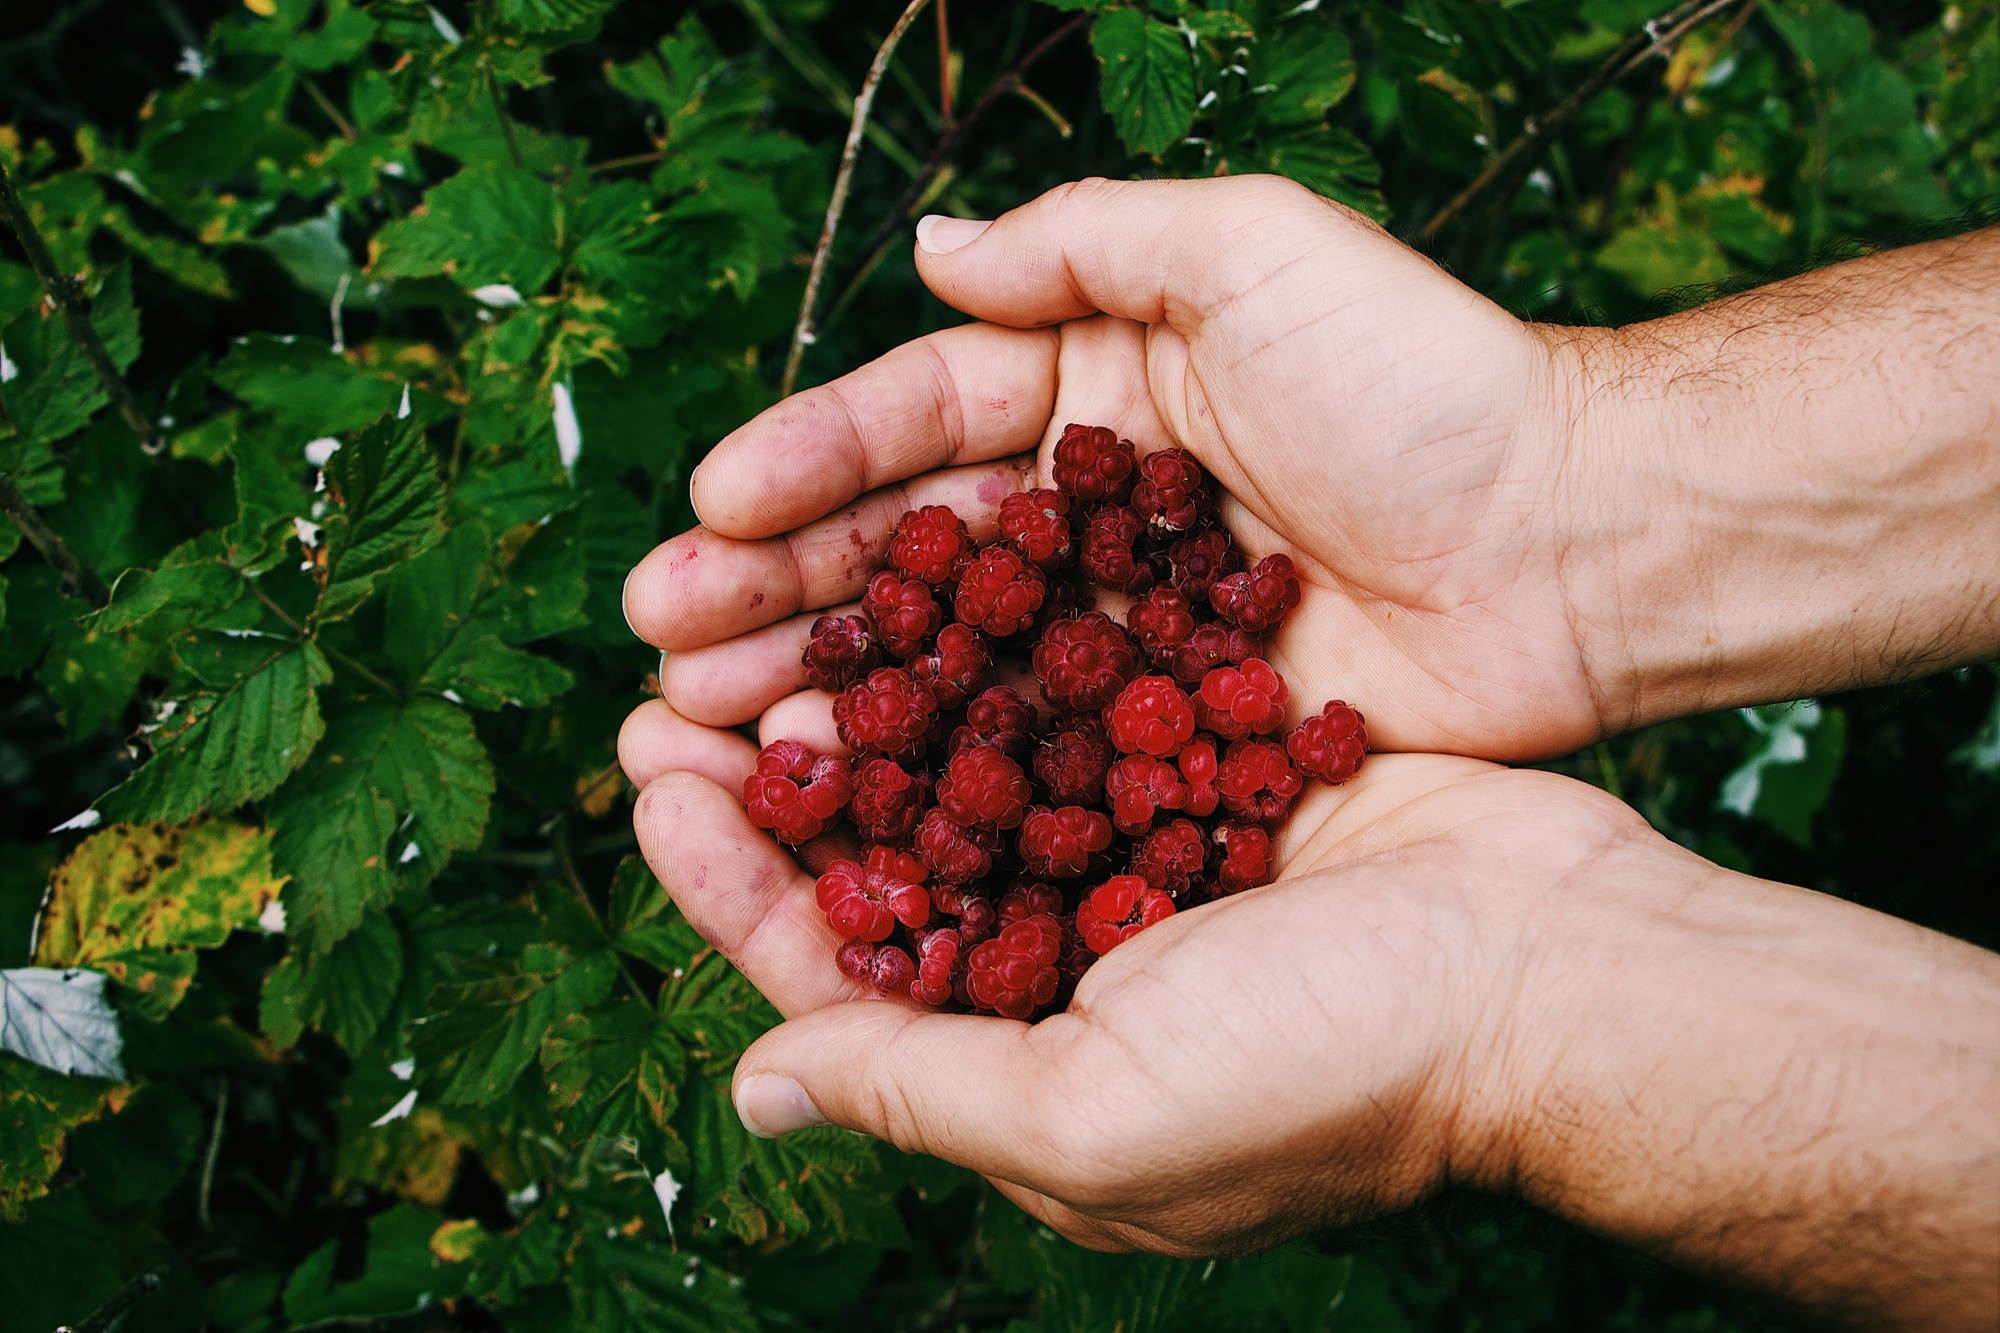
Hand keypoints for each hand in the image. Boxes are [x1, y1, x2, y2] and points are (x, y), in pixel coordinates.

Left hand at [618, 693, 1649, 1249]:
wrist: (1553, 969)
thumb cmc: (1330, 1067)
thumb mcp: (1092, 1117)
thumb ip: (917, 1092)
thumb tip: (757, 1089)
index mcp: (1024, 1077)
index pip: (831, 973)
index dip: (729, 874)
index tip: (647, 770)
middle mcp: (1070, 975)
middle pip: (889, 864)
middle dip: (786, 771)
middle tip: (682, 670)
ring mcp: (1143, 873)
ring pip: (970, 778)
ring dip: (880, 701)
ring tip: (789, 615)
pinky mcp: (1211, 784)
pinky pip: (1076, 717)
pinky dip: (1005, 661)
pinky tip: (944, 586)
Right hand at [623, 175, 1611, 761]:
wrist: (1573, 540)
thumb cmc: (1426, 381)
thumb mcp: (1258, 253)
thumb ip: (1093, 246)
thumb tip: (932, 250)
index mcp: (1090, 390)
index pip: (917, 420)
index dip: (810, 462)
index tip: (713, 505)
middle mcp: (1082, 515)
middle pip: (899, 551)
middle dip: (774, 589)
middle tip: (664, 639)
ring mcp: (1114, 633)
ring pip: (937, 662)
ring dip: (820, 692)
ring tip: (705, 724)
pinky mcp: (1160, 734)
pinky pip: (1024, 756)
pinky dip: (934, 783)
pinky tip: (844, 810)